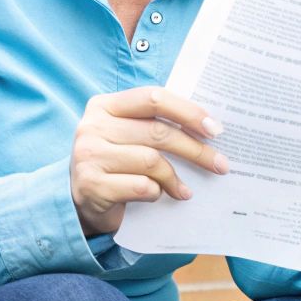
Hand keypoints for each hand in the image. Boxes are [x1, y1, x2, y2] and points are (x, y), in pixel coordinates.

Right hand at [71, 86, 229, 236]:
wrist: (80, 202)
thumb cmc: (115, 164)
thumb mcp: (128, 137)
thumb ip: (155, 125)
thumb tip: (209, 129)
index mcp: (104, 105)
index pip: (153, 98)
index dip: (187, 111)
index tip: (214, 129)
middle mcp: (92, 126)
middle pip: (157, 132)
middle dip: (195, 149)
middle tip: (220, 164)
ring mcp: (88, 155)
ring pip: (151, 160)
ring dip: (174, 178)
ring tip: (185, 190)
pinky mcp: (91, 185)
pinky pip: (141, 186)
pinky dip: (156, 193)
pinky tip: (158, 196)